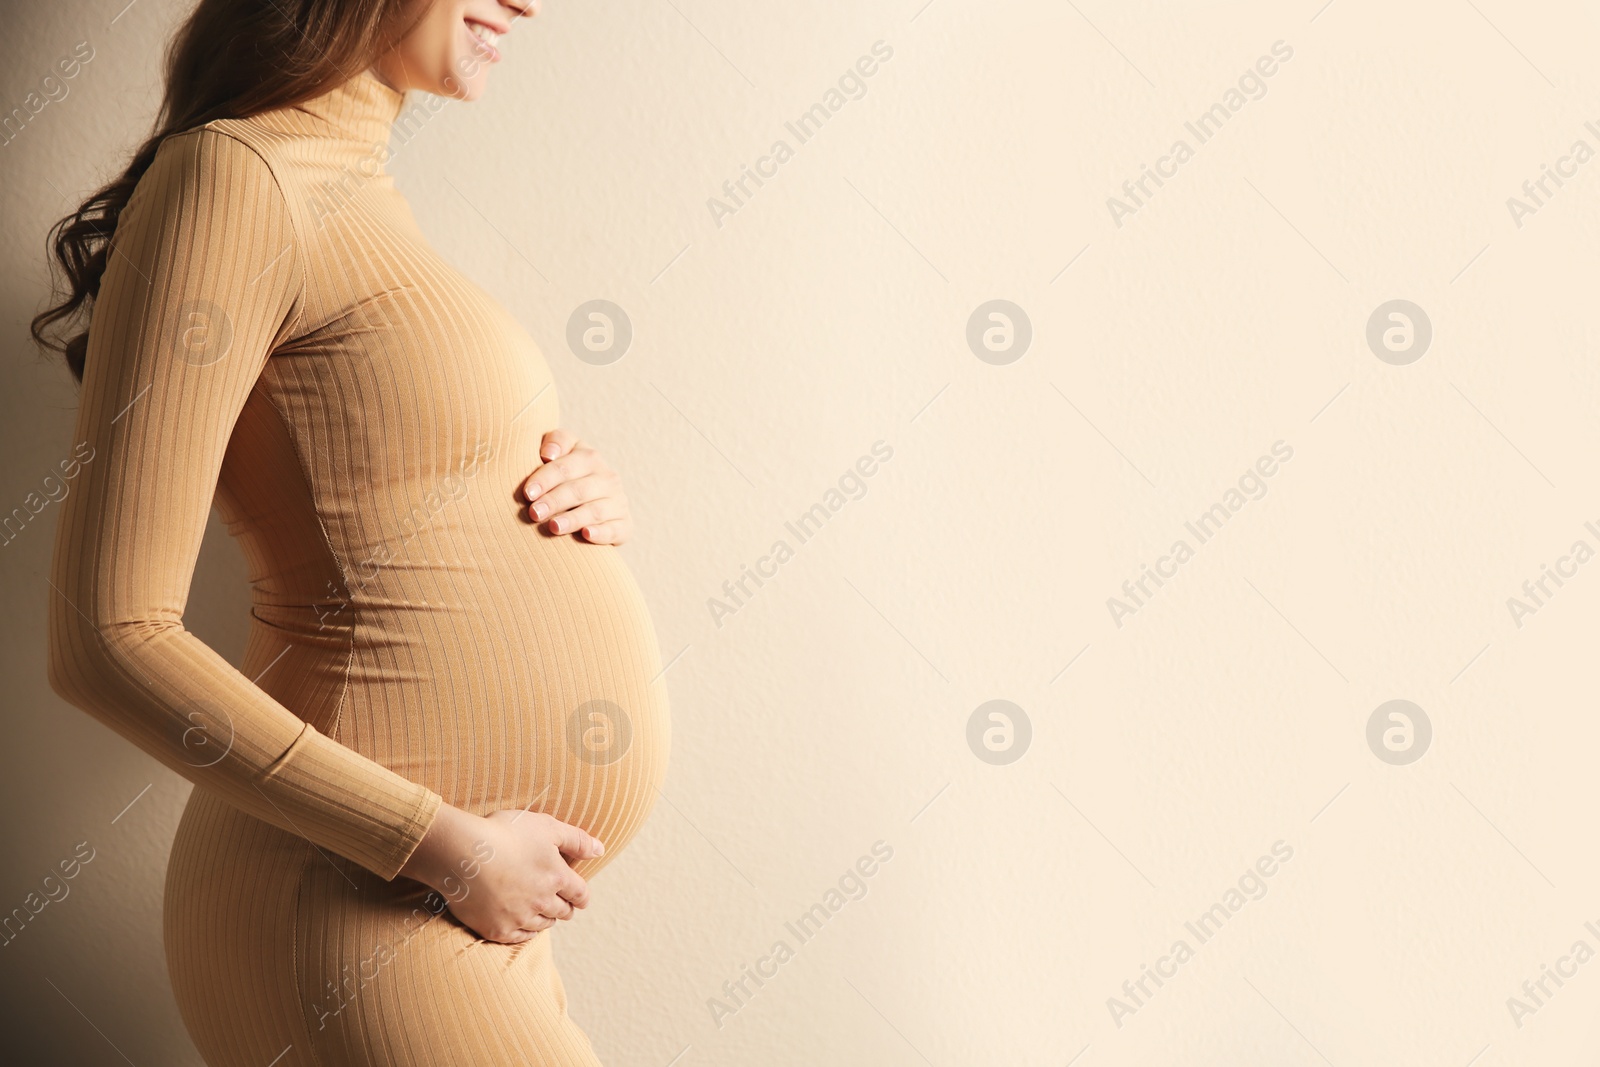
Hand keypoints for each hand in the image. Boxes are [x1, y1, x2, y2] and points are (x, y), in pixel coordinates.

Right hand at [399, 802, 604, 943]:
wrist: (460, 852)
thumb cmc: (504, 833)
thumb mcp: (546, 826)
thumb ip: (577, 840)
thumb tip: (601, 850)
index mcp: (558, 877)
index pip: (581, 894)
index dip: (582, 895)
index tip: (579, 896)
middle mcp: (543, 902)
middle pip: (564, 912)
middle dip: (564, 906)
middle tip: (558, 901)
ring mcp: (520, 918)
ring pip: (543, 925)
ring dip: (545, 917)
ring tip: (537, 909)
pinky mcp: (497, 930)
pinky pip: (519, 938)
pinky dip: (524, 931)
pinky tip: (520, 923)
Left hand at [517, 428, 631, 544]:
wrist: (596, 498)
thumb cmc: (567, 473)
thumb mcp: (563, 450)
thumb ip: (556, 441)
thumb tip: (548, 454)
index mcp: (590, 458)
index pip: (566, 467)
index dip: (546, 479)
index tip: (528, 493)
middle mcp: (608, 478)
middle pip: (579, 490)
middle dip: (555, 501)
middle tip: (534, 513)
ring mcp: (618, 502)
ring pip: (595, 511)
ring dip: (573, 519)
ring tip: (553, 527)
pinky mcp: (624, 525)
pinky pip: (615, 529)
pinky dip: (601, 533)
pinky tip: (586, 535)